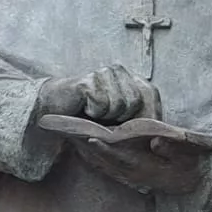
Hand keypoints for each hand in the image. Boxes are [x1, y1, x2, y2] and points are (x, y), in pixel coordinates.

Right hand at [38, 64, 156, 124]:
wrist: (53, 106)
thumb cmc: (88, 116)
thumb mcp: (118, 120)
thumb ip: (138, 123)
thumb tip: (158, 140)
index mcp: (130, 78)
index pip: (151, 94)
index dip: (146, 116)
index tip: (132, 129)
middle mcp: (118, 71)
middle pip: (135, 102)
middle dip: (121, 118)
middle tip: (104, 119)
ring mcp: (103, 73)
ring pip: (119, 104)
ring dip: (104, 117)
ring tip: (92, 113)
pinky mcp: (88, 80)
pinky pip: (101, 105)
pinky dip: (92, 113)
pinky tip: (83, 108)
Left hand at [72, 136, 210, 196]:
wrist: (197, 184)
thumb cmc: (193, 165)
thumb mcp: (190, 156)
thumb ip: (174, 149)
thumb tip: (157, 142)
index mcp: (146, 168)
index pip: (122, 157)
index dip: (105, 148)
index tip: (91, 137)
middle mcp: (134, 174)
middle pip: (105, 160)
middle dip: (87, 148)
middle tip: (70, 134)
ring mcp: (130, 177)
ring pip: (103, 165)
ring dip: (87, 153)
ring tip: (70, 137)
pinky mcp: (129, 176)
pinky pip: (106, 168)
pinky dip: (94, 159)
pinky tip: (84, 149)